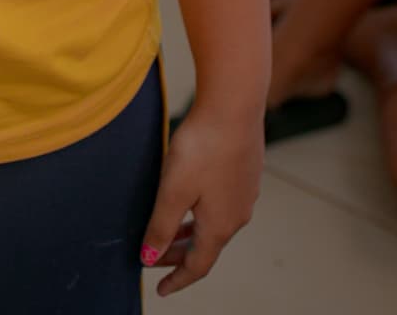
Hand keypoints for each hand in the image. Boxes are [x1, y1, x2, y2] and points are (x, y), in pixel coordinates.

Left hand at [140, 104, 262, 295]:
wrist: (234, 107)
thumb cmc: (202, 147)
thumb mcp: (173, 190)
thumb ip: (161, 226)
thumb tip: (149, 258)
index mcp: (219, 226)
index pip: (197, 266)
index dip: (177, 279)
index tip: (160, 290)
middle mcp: (237, 215)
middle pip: (206, 246)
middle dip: (179, 254)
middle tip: (154, 256)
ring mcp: (245, 193)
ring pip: (215, 224)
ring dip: (192, 232)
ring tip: (172, 232)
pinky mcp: (247, 172)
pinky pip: (223, 204)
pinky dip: (203, 212)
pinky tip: (194, 197)